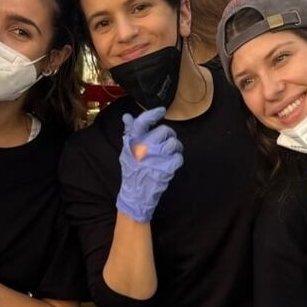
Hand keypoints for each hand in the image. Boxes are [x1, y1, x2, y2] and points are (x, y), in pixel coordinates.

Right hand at [116, 107, 183, 222]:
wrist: (135, 196)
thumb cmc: (132, 173)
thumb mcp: (127, 152)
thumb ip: (129, 134)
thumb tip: (127, 116)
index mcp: (133, 143)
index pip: (142, 122)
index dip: (153, 114)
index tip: (162, 110)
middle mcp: (144, 148)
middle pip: (164, 131)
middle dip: (169, 136)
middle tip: (167, 143)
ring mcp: (156, 158)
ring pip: (174, 143)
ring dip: (176, 147)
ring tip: (171, 153)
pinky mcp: (166, 169)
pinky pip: (179, 157)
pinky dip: (177, 160)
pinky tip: (172, 164)